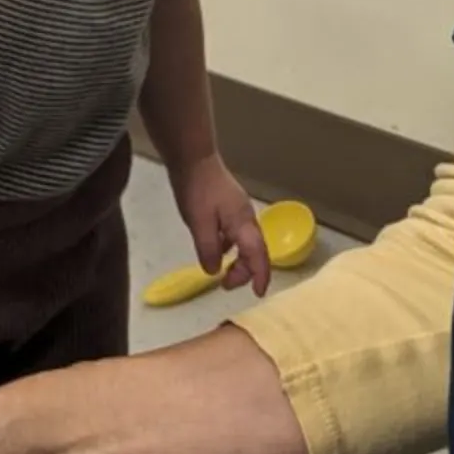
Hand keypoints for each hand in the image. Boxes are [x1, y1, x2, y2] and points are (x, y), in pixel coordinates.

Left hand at [171, 156, 270, 296]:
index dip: (260, 276)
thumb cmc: (197, 190)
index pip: (259, 256)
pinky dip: (230, 247)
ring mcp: (239, 211)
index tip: (258, 294)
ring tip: (222, 272)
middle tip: (225, 285)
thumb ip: (208, 249)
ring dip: (238, 261)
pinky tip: (216, 249)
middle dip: (246, 272)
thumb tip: (214, 271)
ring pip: (246, 243)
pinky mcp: (230, 206)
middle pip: (255, 251)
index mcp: (243, 224)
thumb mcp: (199, 223)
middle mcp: (247, 218)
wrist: (193, 159)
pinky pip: (236, 233)